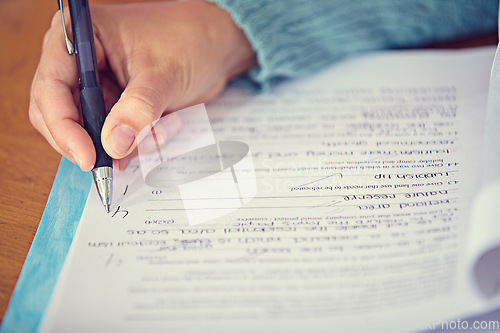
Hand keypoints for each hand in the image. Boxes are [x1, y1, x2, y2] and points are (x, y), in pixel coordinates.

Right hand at [29, 0, 256, 170]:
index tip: (87, 157)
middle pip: (59, 113)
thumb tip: (113, 145)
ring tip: (154, 134)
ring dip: (117, 145)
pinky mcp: (116, 105)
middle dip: (87, 142)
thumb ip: (138, 110)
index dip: (63, 126)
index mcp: (79, 36)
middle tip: (112, 165)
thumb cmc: (190, 41)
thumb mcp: (163, 75)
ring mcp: (98, 86)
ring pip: (86, 131)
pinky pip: (112, 136)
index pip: (52, 87)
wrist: (217, 47)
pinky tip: (160, 131)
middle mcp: (80, 61)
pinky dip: (133, 144)